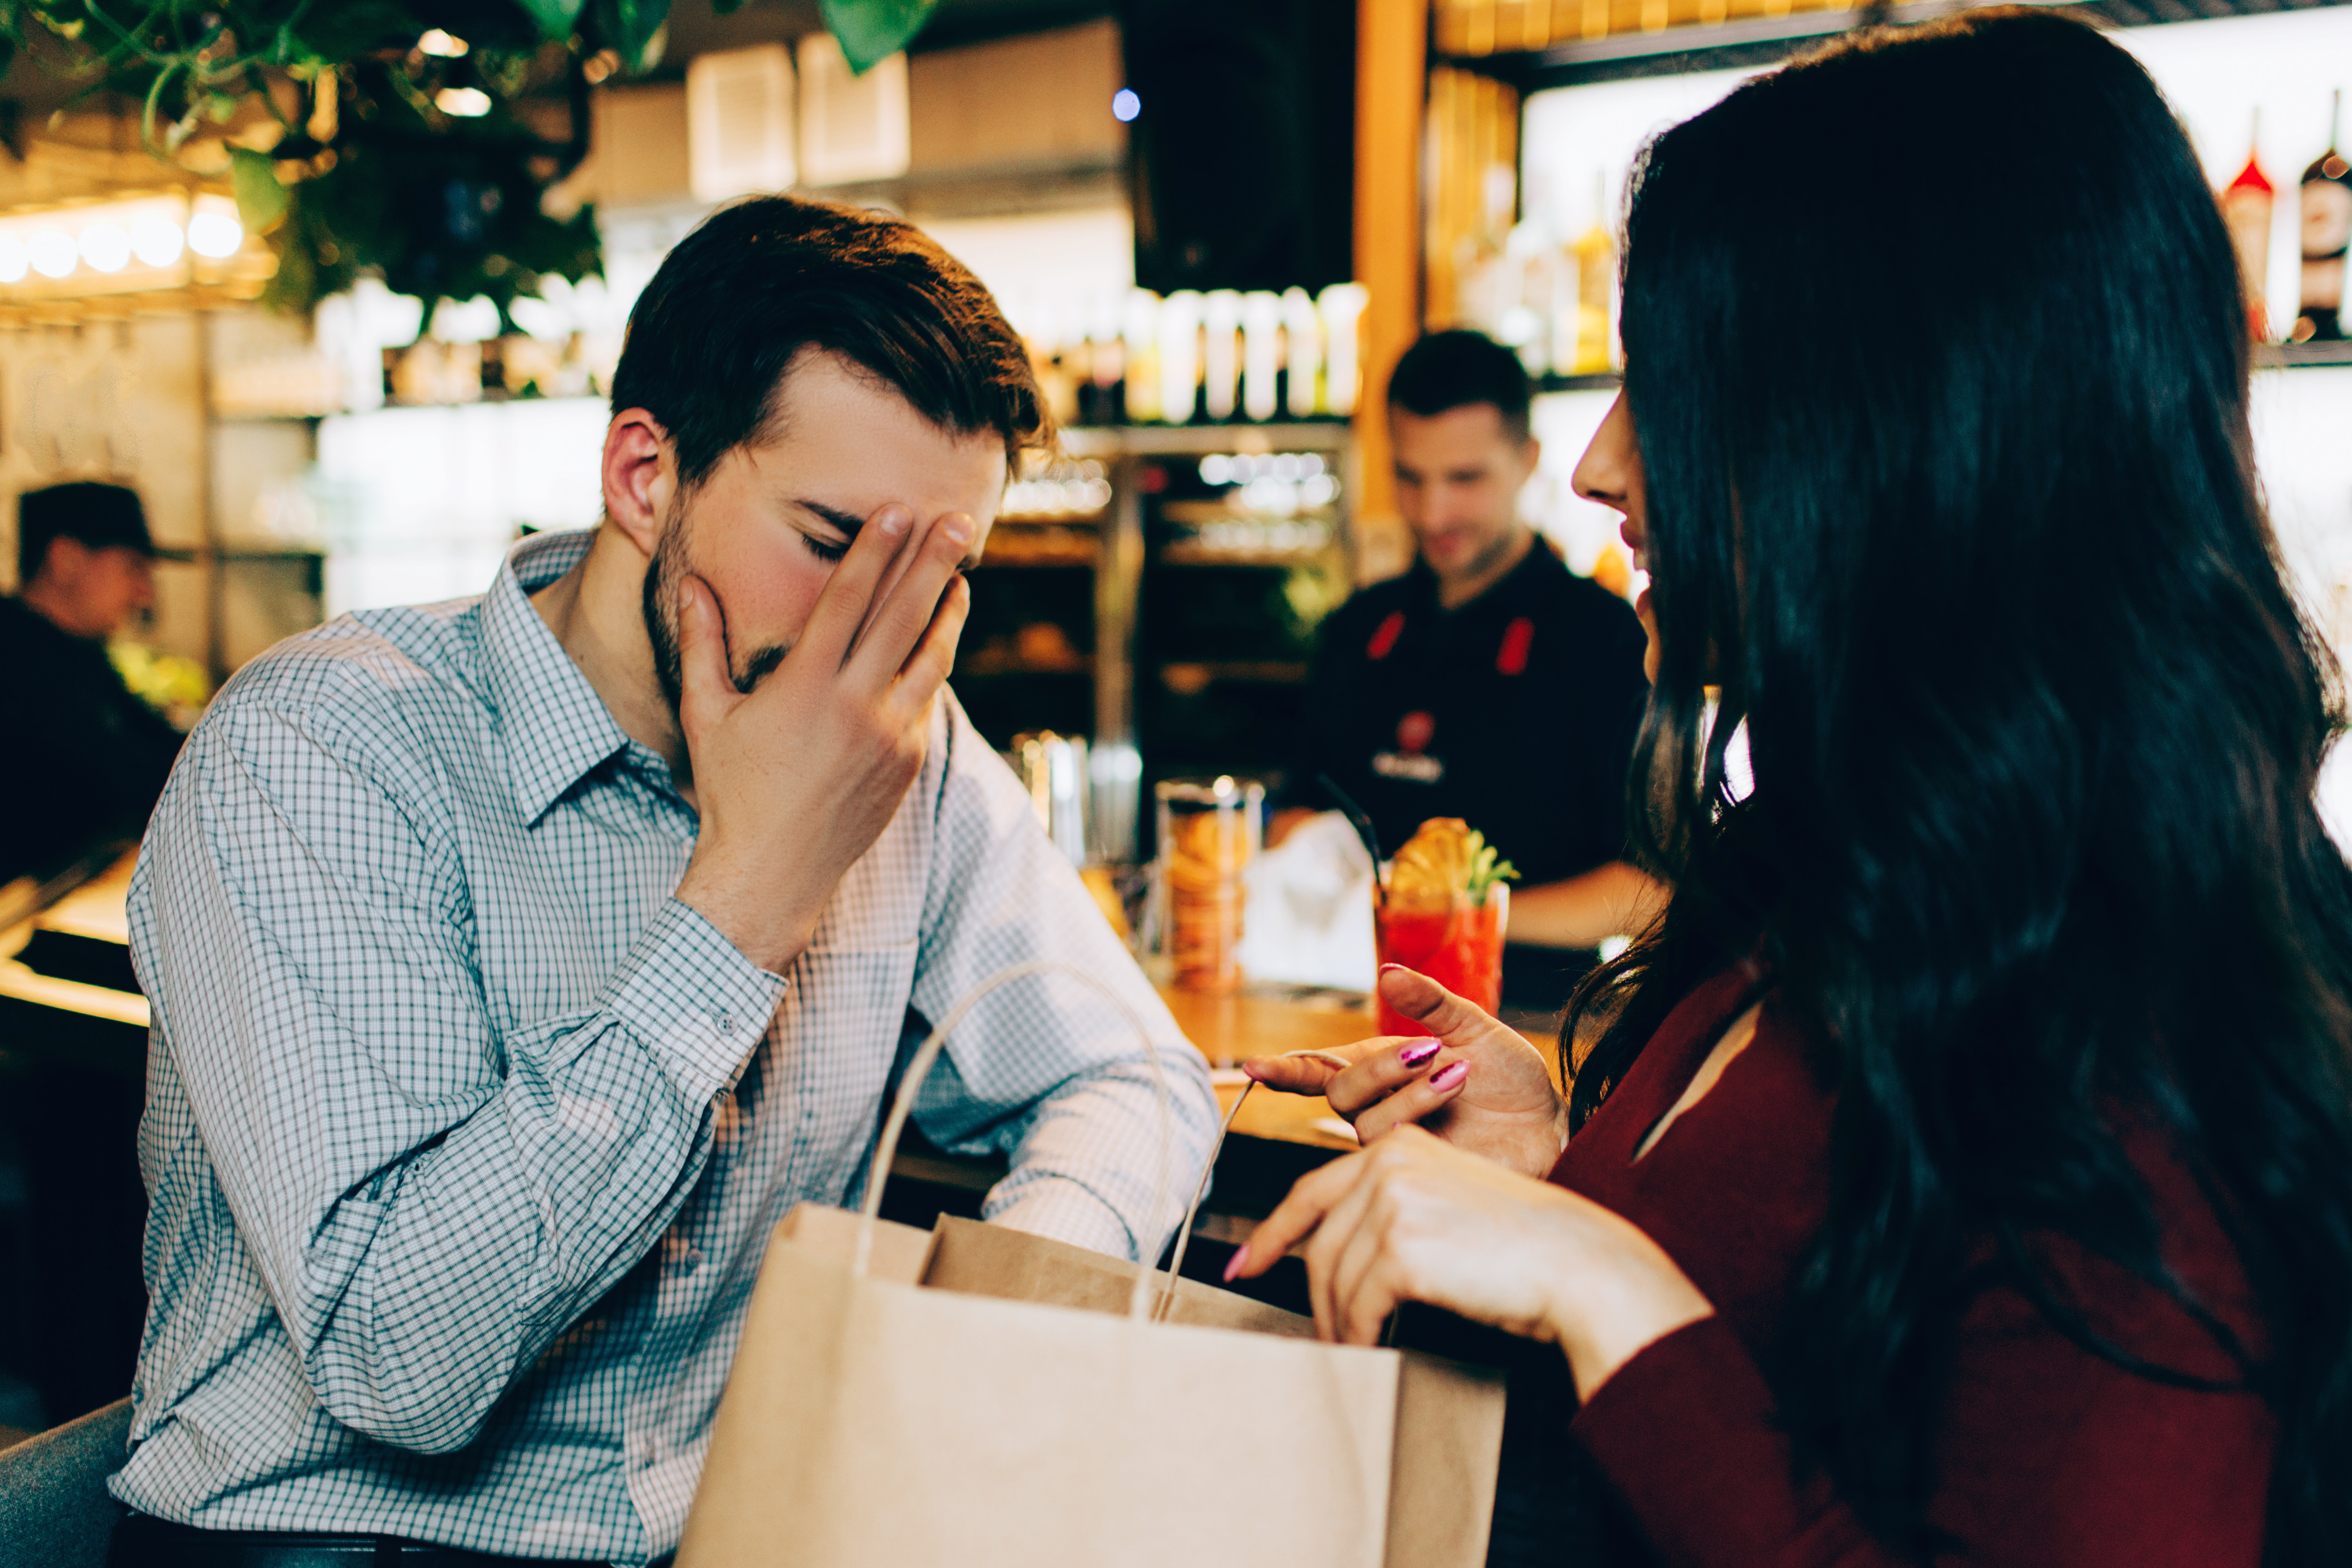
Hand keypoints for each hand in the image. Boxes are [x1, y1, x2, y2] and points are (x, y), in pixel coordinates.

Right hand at [672, 505, 972, 971]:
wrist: (771, 875)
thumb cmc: (731, 792)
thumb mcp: (707, 714)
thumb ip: (702, 644)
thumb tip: (690, 584)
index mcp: (805, 686)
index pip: (849, 600)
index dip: (874, 550)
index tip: (897, 510)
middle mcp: (855, 706)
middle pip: (904, 617)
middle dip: (933, 564)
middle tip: (957, 520)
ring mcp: (889, 735)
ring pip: (931, 657)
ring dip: (948, 612)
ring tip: (962, 576)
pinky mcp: (907, 762)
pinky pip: (926, 700)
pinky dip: (934, 663)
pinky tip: (941, 639)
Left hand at [1225, 1125, 1713, 1399]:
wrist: (1580, 1263)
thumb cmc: (1524, 1247)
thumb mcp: (1449, 1209)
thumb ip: (1393, 1215)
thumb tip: (1337, 1261)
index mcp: (1399, 1145)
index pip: (1313, 1191)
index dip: (1274, 1232)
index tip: (1245, 1262)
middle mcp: (1388, 1161)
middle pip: (1321, 1241)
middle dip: (1312, 1294)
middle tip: (1316, 1333)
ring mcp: (1393, 1200)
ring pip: (1334, 1276)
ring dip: (1340, 1321)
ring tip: (1354, 1348)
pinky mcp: (1402, 1245)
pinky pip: (1359, 1304)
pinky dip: (1360, 1334)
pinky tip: (1372, 1347)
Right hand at [1242, 966, 1566, 1176]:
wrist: (1550, 1125)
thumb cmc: (1510, 1080)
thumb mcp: (1473, 1026)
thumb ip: (1429, 1002)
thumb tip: (1387, 970)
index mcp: (1381, 1070)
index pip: (1318, 1070)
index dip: (1283, 1070)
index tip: (1251, 1064)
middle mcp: (1377, 1109)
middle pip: (1338, 1092)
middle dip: (1379, 1065)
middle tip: (1430, 1049)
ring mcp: (1395, 1143)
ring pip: (1366, 1120)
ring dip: (1410, 1089)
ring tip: (1459, 1073)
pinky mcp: (1415, 1172)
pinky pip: (1393, 1146)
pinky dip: (1421, 1111)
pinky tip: (1458, 1096)